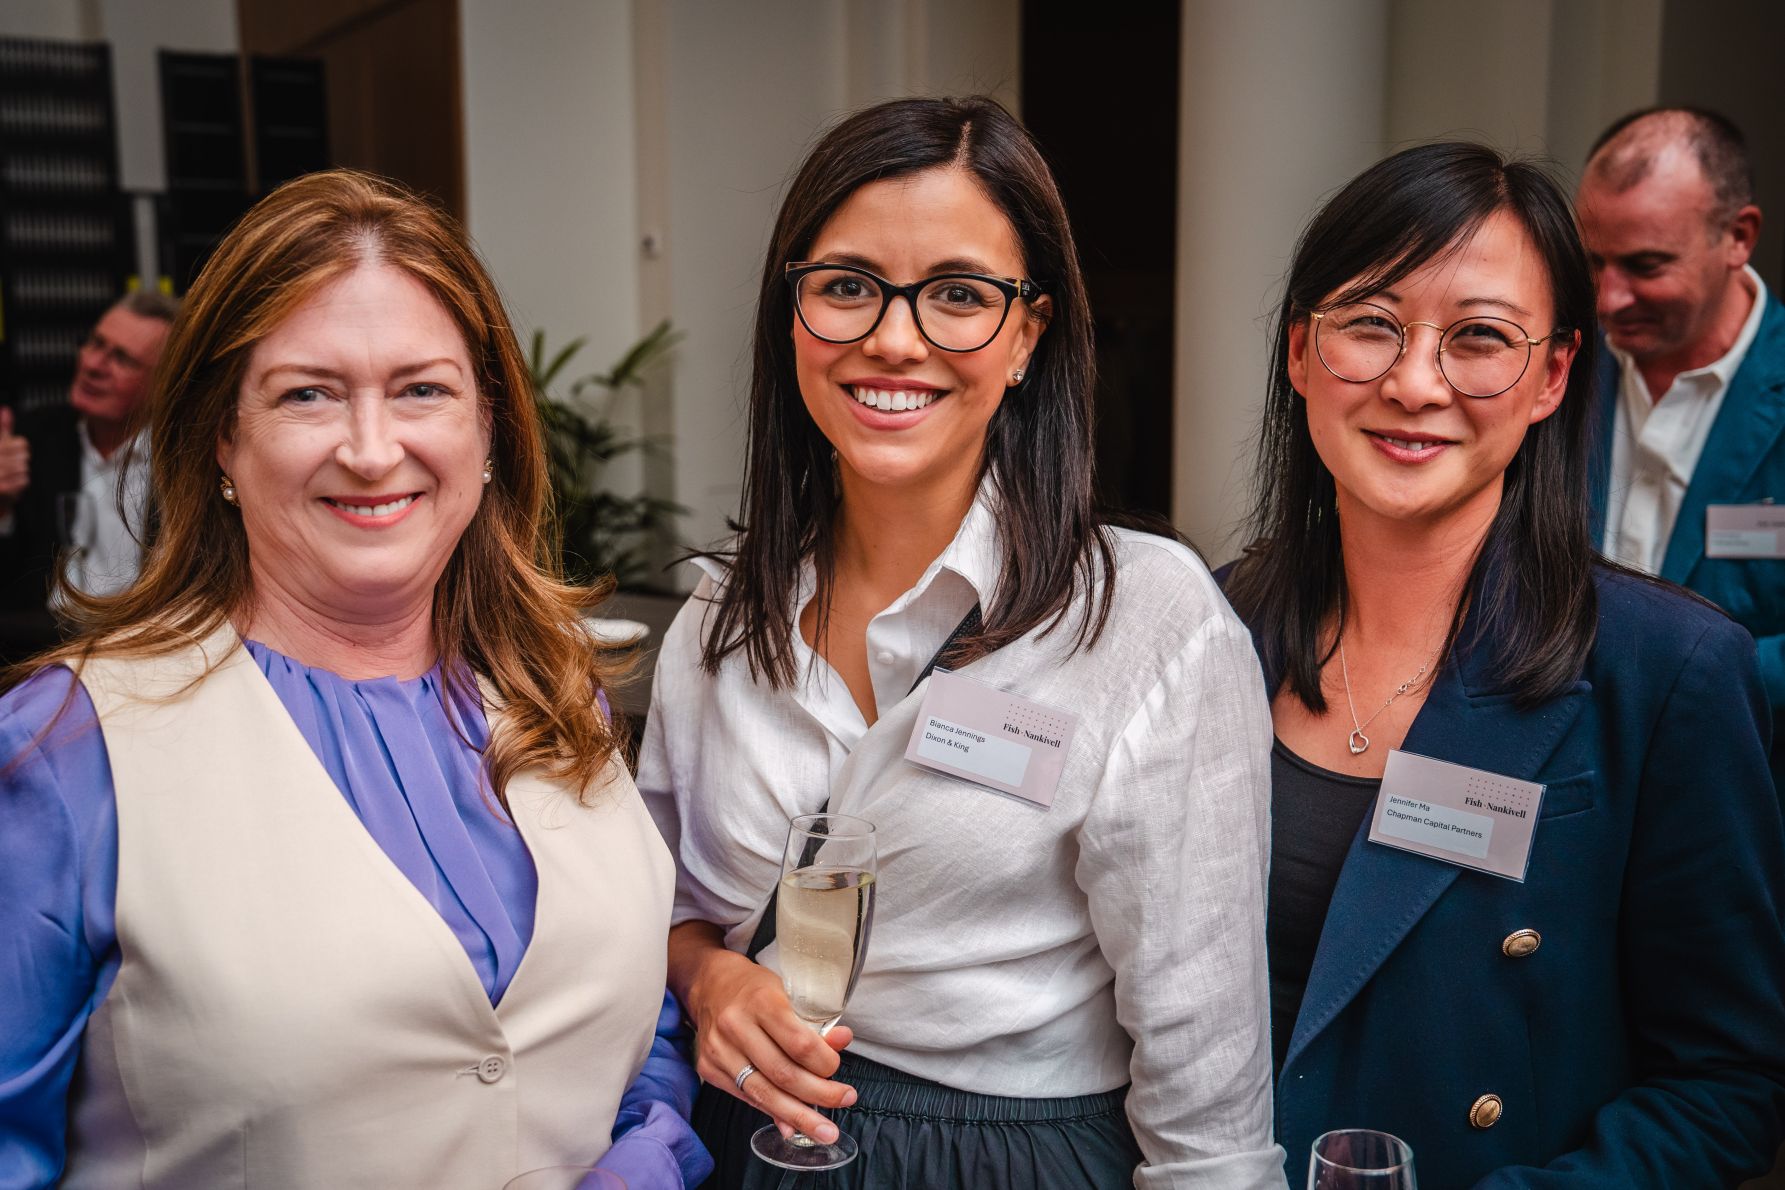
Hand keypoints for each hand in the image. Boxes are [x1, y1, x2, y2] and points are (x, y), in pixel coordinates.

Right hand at [0, 408, 26, 509]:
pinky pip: (24, 481)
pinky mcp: (0, 487)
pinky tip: (11, 482)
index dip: (21, 449)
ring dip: (20, 473)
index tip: (13, 453)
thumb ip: (2, 429)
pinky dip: (20, 483)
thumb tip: (6, 411)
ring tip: (10, 474)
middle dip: (21, 462)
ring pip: (25, 469)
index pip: (22, 443)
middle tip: (11, 466)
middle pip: (25, 456)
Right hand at [684, 945, 856, 1141]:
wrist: (709, 984)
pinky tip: (792, 1124)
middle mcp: (735, 1026)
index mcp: (761, 1002)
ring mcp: (719, 1050)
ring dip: (798, 1116)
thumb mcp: (788, 992)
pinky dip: (772, 1113)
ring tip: (824, 1131)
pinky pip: (747, 1097)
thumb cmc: (755, 987)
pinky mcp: (709, 1068)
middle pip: (783, 1074)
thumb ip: (813, 1023)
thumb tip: (842, 1041)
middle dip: (819, 1095)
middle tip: (844, 1100)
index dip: (824, 1063)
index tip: (837, 1069)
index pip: (799, 1044)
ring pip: (764, 1093)